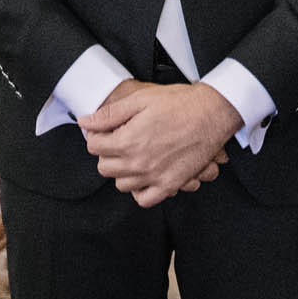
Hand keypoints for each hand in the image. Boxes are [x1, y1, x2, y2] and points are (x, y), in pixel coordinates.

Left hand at [96, 81, 221, 191]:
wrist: (212, 113)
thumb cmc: (179, 103)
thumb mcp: (140, 100)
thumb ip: (110, 114)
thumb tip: (85, 122)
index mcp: (127, 141)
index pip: (93, 146)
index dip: (97, 134)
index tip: (105, 128)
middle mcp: (138, 164)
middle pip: (104, 167)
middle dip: (106, 152)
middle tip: (118, 139)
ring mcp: (154, 177)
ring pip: (121, 184)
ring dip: (122, 170)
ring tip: (132, 154)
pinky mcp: (170, 184)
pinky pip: (144, 199)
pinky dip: (139, 190)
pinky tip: (143, 174)